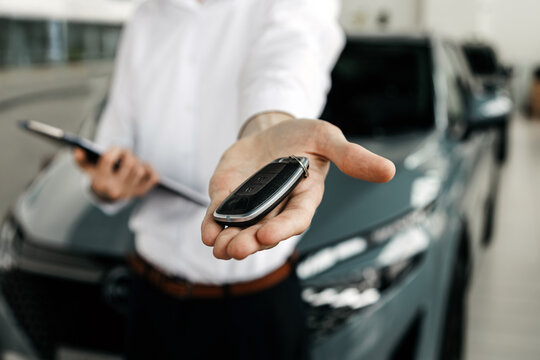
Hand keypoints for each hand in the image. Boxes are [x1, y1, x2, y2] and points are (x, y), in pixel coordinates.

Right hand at [74, 147, 159, 201]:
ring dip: (137, 162)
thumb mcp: (88, 169)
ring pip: (140, 170)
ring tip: (131, 161)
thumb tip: (78, 150)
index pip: (109, 160)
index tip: (115, 148)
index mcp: (101, 182)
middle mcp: (116, 190)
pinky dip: (150, 170)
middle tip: (125, 152)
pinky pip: (153, 178)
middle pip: (129, 164)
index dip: (114, 150)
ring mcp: (130, 192)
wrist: (108, 196)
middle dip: (128, 154)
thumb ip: (81, 160)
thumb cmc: (98, 177)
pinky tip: (143, 167)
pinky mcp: (141, 192)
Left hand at [201, 119, 394, 259]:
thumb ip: (351, 156)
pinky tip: (207, 233)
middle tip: (237, 249)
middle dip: (251, 242)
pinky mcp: (230, 198)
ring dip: (230, 242)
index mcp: (304, 198)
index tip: (268, 235)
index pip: (296, 219)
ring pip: (241, 230)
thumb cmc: (303, 136)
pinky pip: (221, 217)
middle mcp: (278, 208)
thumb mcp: (327, 138)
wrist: (271, 130)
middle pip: (265, 231)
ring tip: (220, 247)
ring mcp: (252, 206)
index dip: (283, 229)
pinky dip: (213, 226)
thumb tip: (388, 171)